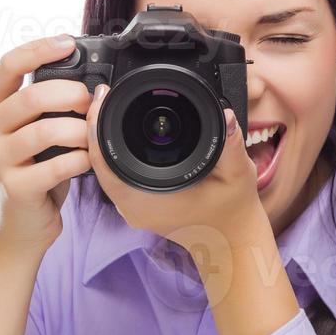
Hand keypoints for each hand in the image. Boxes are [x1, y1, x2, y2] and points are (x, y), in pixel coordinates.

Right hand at [0, 34, 92, 250]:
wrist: (23, 226)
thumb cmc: (36, 172)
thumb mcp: (36, 132)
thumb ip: (49, 106)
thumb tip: (91, 82)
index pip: (8, 65)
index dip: (39, 49)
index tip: (69, 44)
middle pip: (31, 97)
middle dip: (71, 94)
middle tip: (91, 102)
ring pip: (44, 131)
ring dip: (79, 131)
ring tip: (91, 137)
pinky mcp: (15, 187)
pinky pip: (55, 166)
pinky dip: (80, 160)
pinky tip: (87, 161)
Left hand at [85, 84, 267, 255]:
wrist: (232, 241)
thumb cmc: (234, 211)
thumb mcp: (237, 174)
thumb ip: (231, 144)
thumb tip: (226, 116)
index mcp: (148, 201)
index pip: (105, 160)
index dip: (98, 125)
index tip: (103, 96)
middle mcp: (133, 208)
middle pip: (99, 162)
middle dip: (98, 126)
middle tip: (104, 93)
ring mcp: (133, 209)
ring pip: (105, 169)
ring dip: (104, 139)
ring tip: (108, 105)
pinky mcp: (138, 205)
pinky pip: (116, 176)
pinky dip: (116, 153)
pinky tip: (121, 130)